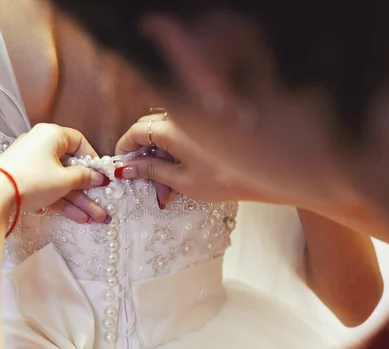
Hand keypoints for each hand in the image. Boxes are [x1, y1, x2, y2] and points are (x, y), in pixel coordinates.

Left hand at [0, 124, 109, 221]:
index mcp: (51, 135)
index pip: (78, 142)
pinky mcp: (24, 182)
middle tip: (103, 203)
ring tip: (96, 218)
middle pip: (70, 167)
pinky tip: (79, 217)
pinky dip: (63, 202)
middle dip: (88, 189)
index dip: (92, 159)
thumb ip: (84, 178)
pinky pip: (49, 190)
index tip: (101, 175)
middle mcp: (40, 146)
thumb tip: (97, 177)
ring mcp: (31, 165)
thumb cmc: (31, 179)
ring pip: (61, 183)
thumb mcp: (64, 180)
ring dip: (79, 201)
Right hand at [115, 114, 260, 202]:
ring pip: (163, 136)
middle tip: (144, 185)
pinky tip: (179, 178)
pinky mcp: (205, 125)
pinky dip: (173, 155)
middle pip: (147, 132)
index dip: (123, 151)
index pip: (134, 132)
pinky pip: (179, 135)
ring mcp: (194, 119)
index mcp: (170, 127)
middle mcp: (180, 116)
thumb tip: (124, 169)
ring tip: (165, 192)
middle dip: (142, 159)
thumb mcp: (181, 180)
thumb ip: (149, 170)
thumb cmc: (224, 178)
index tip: (120, 170)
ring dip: (159, 161)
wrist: (267, 171)